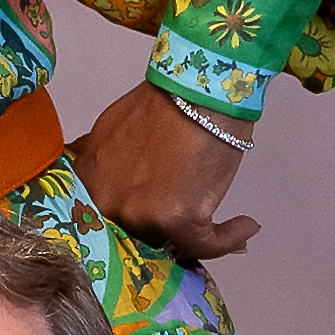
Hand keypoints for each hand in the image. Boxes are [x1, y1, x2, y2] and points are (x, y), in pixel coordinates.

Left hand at [68, 75, 259, 260]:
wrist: (199, 89)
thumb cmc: (166, 102)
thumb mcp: (113, 129)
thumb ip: (106, 161)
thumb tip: (116, 180)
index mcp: (89, 181)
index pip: (102, 220)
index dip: (132, 223)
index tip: (156, 221)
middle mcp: (107, 202)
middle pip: (134, 235)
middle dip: (161, 232)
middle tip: (191, 224)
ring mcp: (139, 213)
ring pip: (168, 242)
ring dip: (194, 236)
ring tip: (220, 219)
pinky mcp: (175, 220)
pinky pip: (206, 245)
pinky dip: (229, 238)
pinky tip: (245, 227)